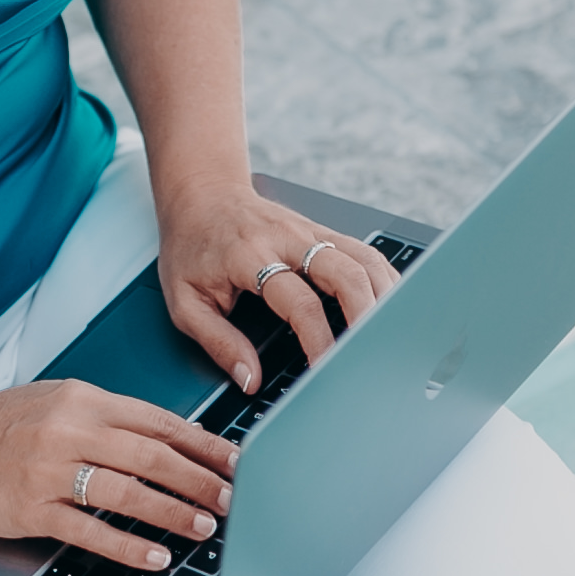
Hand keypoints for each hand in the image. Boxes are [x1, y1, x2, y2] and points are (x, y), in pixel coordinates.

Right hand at [0, 379, 236, 574]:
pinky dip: (128, 545)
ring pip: (128, 493)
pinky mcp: (32, 509)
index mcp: (83, 399)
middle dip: (200, 481)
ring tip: (205, 528)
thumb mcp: (57, 401)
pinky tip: (155, 556)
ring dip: (173, 512)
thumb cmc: (0, 424)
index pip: (159, 422)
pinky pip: (90, 531)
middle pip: (153, 457)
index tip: (236, 461)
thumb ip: (108, 416)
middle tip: (232, 500)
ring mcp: (50, 471)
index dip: (204, 444)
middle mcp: (70, 431)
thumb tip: (170, 440)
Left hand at [157, 180, 398, 393]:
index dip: (318, 340)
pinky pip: (364, 251)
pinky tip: (388, 307)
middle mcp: (286, 239)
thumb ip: (218, 343)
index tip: (326, 370)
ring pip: (364, 258)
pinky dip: (383, 279)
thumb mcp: (185, 301)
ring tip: (389, 335)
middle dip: (366, 316)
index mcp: (250, 256)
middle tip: (371, 354)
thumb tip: (249, 380)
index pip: (299, 302)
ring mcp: (310, 231)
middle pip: (346, 272)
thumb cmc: (191, 248)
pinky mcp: (322, 230)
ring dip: (384, 296)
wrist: (201, 195)